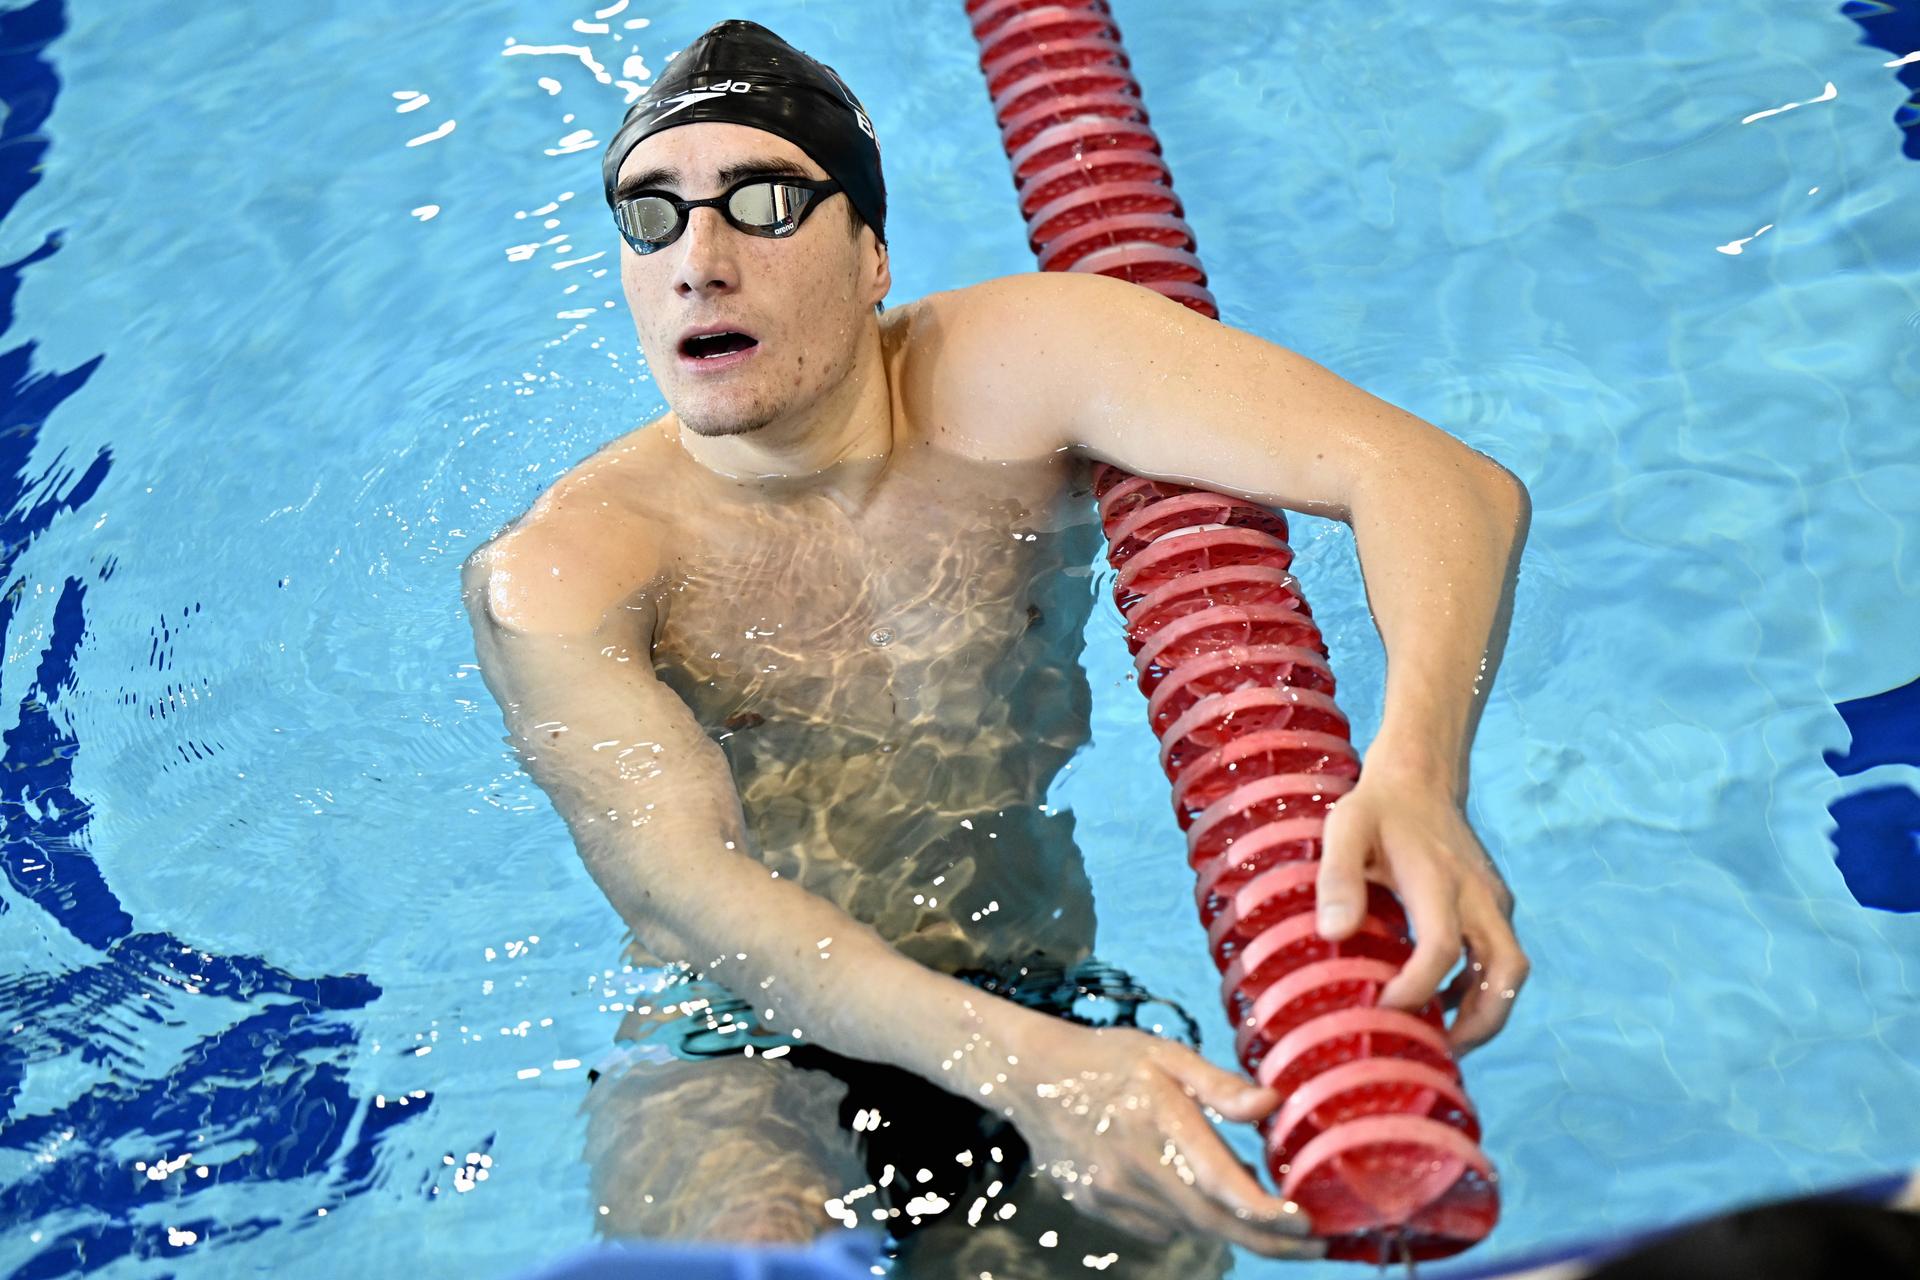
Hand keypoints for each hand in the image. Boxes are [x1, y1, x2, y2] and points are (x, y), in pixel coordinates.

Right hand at [995, 1016, 1324, 1257]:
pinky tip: (1191, 1188)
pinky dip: (1186, 1217)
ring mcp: (1112, 1194)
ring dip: (1229, 1224)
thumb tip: (1272, 1103)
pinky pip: (1157, 1227)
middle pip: (1213, 1223)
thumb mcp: (1166, 1055)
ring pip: (1187, 1227)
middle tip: (1315, 1243)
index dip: (1269, 1214)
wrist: (1031, 1076)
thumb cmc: (1107, 1059)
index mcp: (1159, 1121)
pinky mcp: (1097, 1207)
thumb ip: (1220, 1085)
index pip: (1221, 1184)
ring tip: (1258, 1204)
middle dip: (1270, 1241)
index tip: (1309, 1224)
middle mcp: (1134, 1167)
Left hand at [1315, 774, 1527, 1052]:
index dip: (1418, 987)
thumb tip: (1333, 935)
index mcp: (1439, 879)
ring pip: (1511, 970)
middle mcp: (1478, 894)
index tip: (1384, 1008)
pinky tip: (1445, 1005)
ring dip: (1488, 1013)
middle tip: (1438, 1052)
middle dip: (1480, 1022)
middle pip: (1504, 971)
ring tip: (1445, 1042)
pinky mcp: (1495, 906)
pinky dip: (1482, 991)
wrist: (1420, 778)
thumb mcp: (1344, 830)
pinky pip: (1501, 959)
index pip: (1442, 947)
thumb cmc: (1376, 810)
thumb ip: (1337, 878)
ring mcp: (1493, 901)